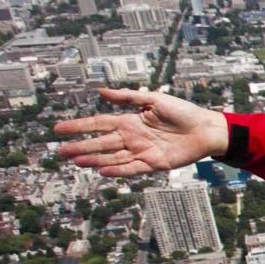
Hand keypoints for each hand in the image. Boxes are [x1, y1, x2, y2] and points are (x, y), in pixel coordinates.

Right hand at [53, 87, 228, 178]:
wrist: (206, 129)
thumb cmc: (183, 112)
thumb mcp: (154, 99)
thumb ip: (128, 96)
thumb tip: (100, 92)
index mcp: (129, 121)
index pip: (97, 124)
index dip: (78, 126)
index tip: (58, 129)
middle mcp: (132, 138)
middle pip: (100, 143)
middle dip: (80, 147)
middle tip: (60, 152)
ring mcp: (141, 152)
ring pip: (112, 157)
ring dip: (94, 160)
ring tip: (76, 162)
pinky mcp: (154, 164)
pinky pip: (132, 168)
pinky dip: (118, 171)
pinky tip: (102, 171)